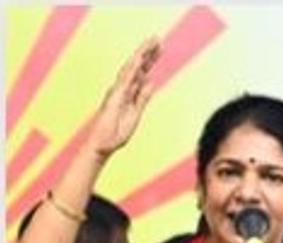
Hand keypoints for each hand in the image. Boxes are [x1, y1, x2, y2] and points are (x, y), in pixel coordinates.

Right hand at [85, 37, 160, 158]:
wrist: (104, 145)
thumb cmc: (117, 132)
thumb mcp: (136, 113)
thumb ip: (142, 97)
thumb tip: (151, 81)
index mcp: (129, 92)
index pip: (142, 72)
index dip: (151, 59)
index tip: (160, 47)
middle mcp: (122, 88)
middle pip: (137, 66)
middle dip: (147, 52)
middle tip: (158, 38)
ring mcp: (118, 92)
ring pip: (131, 69)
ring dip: (142, 55)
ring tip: (152, 43)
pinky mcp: (115, 98)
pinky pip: (125, 81)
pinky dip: (132, 69)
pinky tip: (140, 59)